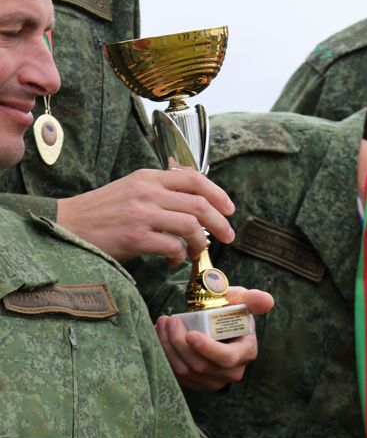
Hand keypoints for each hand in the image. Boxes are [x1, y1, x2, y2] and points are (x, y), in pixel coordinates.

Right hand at [56, 168, 235, 264]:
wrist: (66, 225)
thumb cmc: (101, 212)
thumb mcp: (131, 189)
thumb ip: (161, 191)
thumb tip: (197, 200)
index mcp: (148, 177)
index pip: (194, 178)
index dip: (218, 194)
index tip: (230, 209)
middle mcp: (147, 191)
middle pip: (199, 203)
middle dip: (220, 222)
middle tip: (227, 237)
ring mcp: (141, 214)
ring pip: (191, 225)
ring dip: (201, 243)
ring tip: (196, 252)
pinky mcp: (135, 237)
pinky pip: (173, 247)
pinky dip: (179, 256)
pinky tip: (174, 260)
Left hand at [156, 286, 274, 390]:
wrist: (216, 328)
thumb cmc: (230, 312)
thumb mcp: (241, 302)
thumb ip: (252, 299)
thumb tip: (266, 301)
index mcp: (245, 353)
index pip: (227, 358)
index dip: (208, 349)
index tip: (191, 334)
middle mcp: (231, 372)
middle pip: (200, 365)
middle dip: (179, 342)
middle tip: (170, 320)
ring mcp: (213, 381)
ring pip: (185, 371)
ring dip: (168, 347)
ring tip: (163, 324)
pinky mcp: (196, 383)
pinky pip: (176, 375)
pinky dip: (165, 355)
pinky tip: (161, 336)